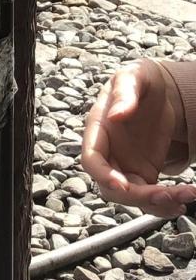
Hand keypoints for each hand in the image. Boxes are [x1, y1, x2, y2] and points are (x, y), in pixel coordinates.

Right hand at [82, 60, 195, 215]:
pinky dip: (165, 203)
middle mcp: (109, 153)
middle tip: (166, 194)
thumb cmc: (141, 80)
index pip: (92, 159)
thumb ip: (124, 92)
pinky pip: (150, 195)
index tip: (121, 186)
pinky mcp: (144, 173)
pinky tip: (184, 199)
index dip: (103, 175)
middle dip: (138, 196)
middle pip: (112, 187)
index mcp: (99, 129)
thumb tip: (117, 115)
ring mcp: (126, 165)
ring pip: (133, 196)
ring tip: (186, 196)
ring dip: (157, 204)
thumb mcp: (134, 76)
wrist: (158, 91)